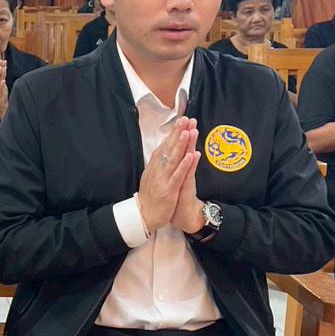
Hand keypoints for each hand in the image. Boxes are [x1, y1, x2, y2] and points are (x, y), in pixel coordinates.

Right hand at [137, 118, 199, 233]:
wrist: (143, 217)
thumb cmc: (150, 197)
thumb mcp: (151, 176)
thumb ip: (157, 163)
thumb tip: (163, 148)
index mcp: (154, 166)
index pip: (164, 145)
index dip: (173, 132)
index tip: (181, 120)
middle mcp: (157, 170)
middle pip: (169, 148)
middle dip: (178, 133)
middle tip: (186, 119)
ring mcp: (163, 179)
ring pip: (173, 159)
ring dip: (181, 145)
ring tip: (188, 131)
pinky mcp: (168, 190)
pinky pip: (177, 176)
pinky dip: (184, 165)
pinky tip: (191, 156)